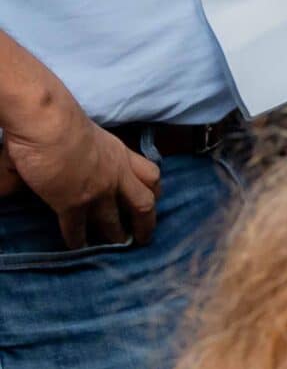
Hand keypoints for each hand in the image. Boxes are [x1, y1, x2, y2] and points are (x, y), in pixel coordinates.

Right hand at [3, 93, 158, 249]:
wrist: (49, 123)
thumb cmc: (62, 120)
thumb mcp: (90, 135)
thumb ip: (89, 153)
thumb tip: (75, 162)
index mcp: (121, 155)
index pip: (150, 175)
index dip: (154, 191)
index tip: (155, 201)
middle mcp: (117, 175)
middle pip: (143, 204)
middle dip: (146, 223)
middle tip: (143, 237)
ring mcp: (98, 192)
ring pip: (114, 222)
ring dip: (115, 236)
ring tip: (115, 247)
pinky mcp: (73, 204)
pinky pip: (78, 228)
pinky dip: (78, 240)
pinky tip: (77, 248)